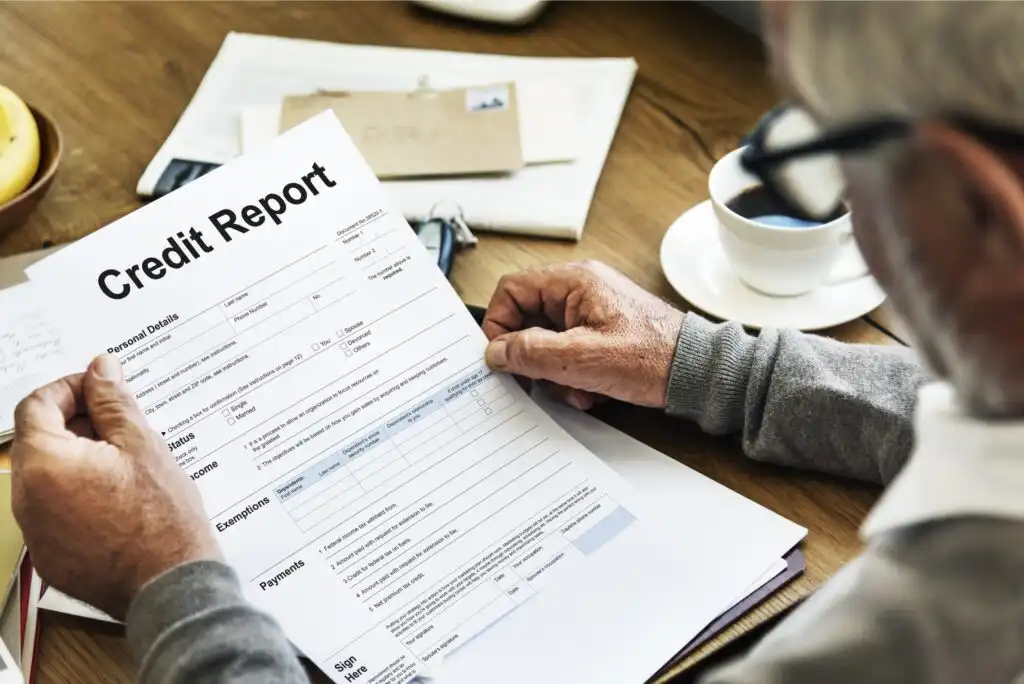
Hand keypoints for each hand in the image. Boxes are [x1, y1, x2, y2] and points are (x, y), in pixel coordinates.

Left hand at [11, 354, 220, 619]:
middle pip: (39, 441)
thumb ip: (114, 402)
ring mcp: (36, 531)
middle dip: (77, 424)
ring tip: (127, 464)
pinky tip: (120, 498)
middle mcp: (28, 499)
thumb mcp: (143, 445)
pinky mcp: (50, 555)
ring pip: (48, 476)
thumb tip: (101, 370)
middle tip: (122, 426)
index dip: (70, 388)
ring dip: (80, 459)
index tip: (100, 389)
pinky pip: (55, 510)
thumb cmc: (163, 520)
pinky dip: (79, 494)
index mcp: (46, 464)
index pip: (36, 405)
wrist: (171, 586)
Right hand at [482, 261, 684, 408]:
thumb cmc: (654, 357)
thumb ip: (532, 352)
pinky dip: (572, 375)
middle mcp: (580, 290)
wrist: (697, 372)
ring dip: (554, 373)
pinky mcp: (602, 332)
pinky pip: (568, 352)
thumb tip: (496, 352)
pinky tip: (590, 391)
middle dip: (533, 358)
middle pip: (528, 320)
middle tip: (541, 382)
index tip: (501, 357)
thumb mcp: (582, 359)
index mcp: (573, 282)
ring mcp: (592, 311)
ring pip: (547, 341)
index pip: (512, 290)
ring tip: (577, 391)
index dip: (498, 325)